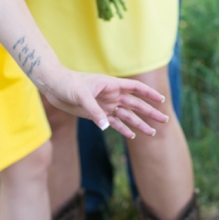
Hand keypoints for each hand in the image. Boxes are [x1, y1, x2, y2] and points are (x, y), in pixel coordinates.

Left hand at [41, 70, 169, 138]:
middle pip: (136, 104)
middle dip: (150, 112)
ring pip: (127, 116)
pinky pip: (114, 123)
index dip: (149, 94)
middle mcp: (111, 95)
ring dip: (139, 124)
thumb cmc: (67, 84)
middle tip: (164, 120)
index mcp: (111, 85)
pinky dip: (123, 129)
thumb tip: (107, 126)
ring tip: (152, 132)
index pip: (135, 88)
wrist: (53, 86)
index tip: (162, 100)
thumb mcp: (81, 95)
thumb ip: (94, 111)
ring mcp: (105, 105)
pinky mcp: (97, 114)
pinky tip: (133, 135)